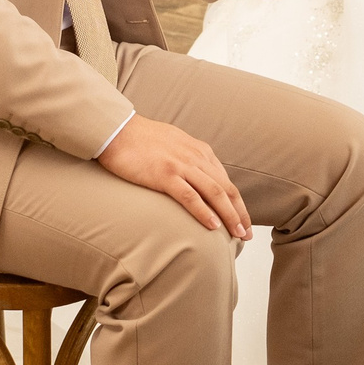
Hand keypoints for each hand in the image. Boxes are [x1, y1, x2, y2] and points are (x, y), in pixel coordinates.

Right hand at [97, 114, 249, 237]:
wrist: (116, 129)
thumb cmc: (140, 139)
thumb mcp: (174, 144)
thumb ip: (188, 159)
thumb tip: (196, 177)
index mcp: (200, 151)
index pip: (225, 181)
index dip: (237, 203)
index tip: (243, 221)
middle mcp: (196, 157)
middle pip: (226, 189)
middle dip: (240, 213)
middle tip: (247, 235)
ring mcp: (181, 165)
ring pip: (214, 193)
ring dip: (229, 216)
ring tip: (237, 234)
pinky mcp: (164, 174)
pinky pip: (190, 196)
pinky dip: (204, 212)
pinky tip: (213, 226)